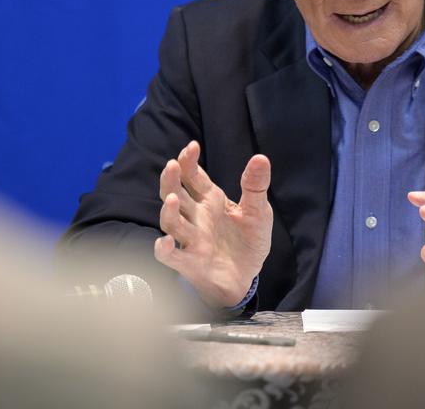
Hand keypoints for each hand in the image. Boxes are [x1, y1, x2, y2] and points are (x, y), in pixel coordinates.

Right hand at [154, 141, 272, 307]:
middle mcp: (197, 217)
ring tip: (172, 198)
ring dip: (168, 211)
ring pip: (171, 222)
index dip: (189, 161)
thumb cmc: (247, 242)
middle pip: (175, 193)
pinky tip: (164, 242)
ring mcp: (191, 238)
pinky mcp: (189, 262)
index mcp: (211, 200)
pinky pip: (169, 256)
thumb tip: (260, 157)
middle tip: (172, 165)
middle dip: (171, 179)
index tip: (192, 147)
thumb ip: (255, 186)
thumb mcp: (258, 211)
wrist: (247, 277)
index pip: (193, 176)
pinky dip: (163, 250)